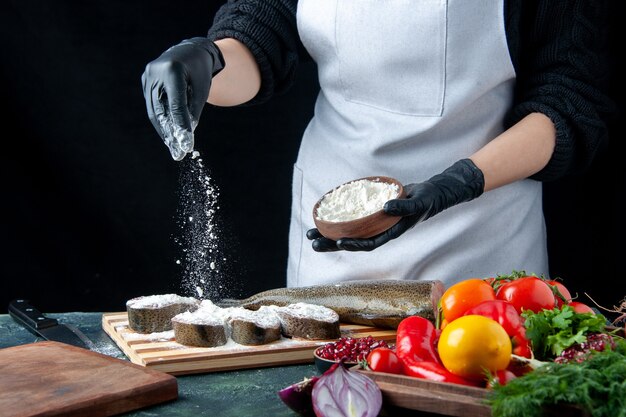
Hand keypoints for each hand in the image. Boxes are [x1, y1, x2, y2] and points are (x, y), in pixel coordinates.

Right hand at [141, 38, 223, 160]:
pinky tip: (169, 137)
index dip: (181, 127)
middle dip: (170, 134)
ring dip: (164, 132)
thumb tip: (186, 135)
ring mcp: (147, 77)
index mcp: (172, 70)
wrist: (190, 50)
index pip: (176, 105)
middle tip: (178, 154)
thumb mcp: (202, 89)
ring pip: (154, 111)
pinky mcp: (145, 82)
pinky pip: (153, 107)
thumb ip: (193, 111)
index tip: (187, 145)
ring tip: (174, 149)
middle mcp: (155, 72)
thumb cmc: (200, 71)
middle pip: (161, 110)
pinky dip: (161, 122)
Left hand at [307, 159, 484, 251]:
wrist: (433, 193)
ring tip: (310, 234)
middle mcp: (380, 230)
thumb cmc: (428, 200)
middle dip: (331, 243)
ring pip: (349, 231)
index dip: (354, 245)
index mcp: (390, 232)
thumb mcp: (418, 202)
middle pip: (353, 240)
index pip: (369, 243)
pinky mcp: (372, 213)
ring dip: (329, 233)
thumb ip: (403, 206)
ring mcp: (375, 223)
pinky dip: (340, 218)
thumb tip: (384, 207)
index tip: (339, 242)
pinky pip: (353, 218)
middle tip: (312, 241)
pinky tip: (325, 215)